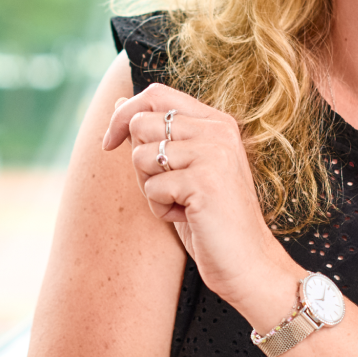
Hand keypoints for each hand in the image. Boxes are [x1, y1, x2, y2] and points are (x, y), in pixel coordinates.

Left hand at [102, 83, 299, 325]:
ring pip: (141, 156)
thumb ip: (157, 137)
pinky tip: (189, 218)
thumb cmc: (212, 220)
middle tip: (169, 188)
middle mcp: (218, 130)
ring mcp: (214, 153)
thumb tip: (118, 106)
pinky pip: (152, 188)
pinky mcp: (205, 181)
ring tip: (182, 205)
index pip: (156, 94)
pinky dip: (161, 210)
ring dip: (151, 189)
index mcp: (217, 122)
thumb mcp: (183, 171)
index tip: (109, 143)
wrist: (248, 263)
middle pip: (141, 124)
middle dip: (139, 162)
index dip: (124, 114)